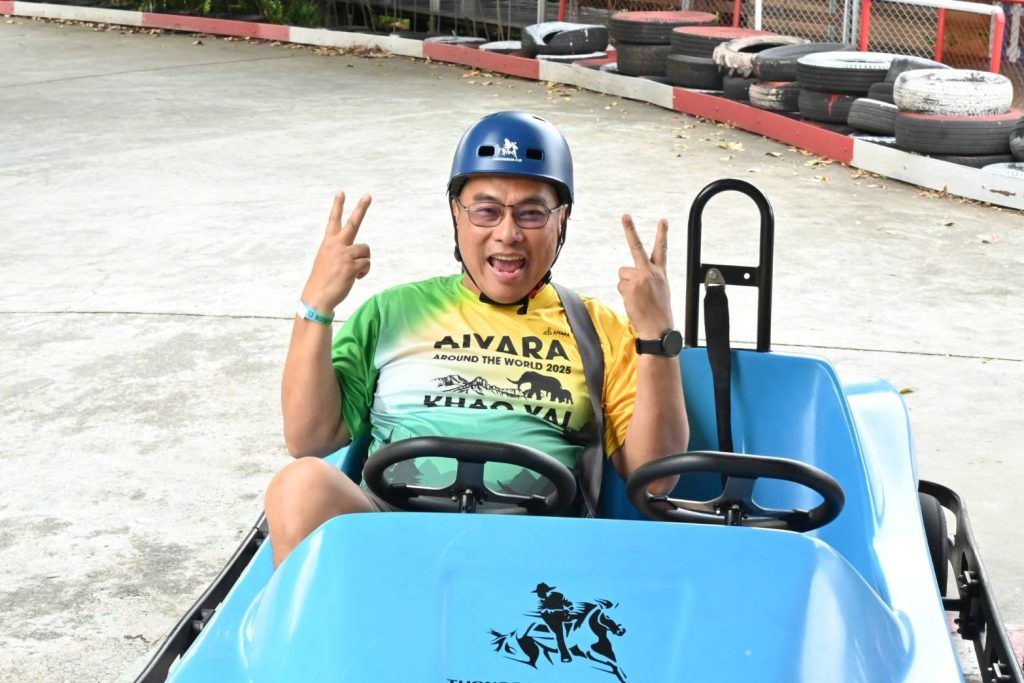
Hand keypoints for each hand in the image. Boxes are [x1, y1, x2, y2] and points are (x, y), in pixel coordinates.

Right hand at [301, 192, 371, 311]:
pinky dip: (363, 272)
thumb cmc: (323, 280)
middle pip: (353, 223)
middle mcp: (336, 245)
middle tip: (368, 195)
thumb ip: (340, 253)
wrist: (318, 297)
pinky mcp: (351, 266)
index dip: (337, 206)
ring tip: (353, 271)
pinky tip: (354, 278)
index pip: (333, 221)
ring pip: (366, 250)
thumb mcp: (327, 261)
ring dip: (363, 261)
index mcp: (328, 243)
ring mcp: (344, 254)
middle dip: (361, 208)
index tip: (341, 192)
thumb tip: (359, 256)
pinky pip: (367, 264)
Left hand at [618, 214, 672, 339]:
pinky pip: (620, 285)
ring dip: (626, 285)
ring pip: (623, 274)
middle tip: (625, 215)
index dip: (662, 234)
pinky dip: (624, 293)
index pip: (662, 249)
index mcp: (660, 272)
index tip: (663, 220)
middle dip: (630, 229)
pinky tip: (634, 301)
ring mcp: (639, 278)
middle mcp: (650, 272)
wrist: (658, 328)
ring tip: (637, 297)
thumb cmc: (659, 311)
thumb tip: (631, 275)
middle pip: (637, 247)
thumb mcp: (661, 290)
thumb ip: (649, 277)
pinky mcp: (630, 287)